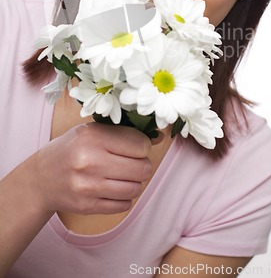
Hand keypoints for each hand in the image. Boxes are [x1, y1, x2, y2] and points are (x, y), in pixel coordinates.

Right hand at [32, 123, 152, 214]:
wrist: (42, 178)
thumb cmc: (74, 148)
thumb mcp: (94, 131)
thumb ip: (126, 132)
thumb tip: (160, 136)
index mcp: (93, 136)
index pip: (141, 144)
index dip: (143, 146)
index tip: (134, 147)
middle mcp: (90, 161)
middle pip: (142, 168)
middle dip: (142, 165)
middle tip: (132, 163)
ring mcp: (88, 186)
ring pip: (135, 188)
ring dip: (135, 183)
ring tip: (123, 176)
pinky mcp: (87, 206)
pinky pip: (124, 205)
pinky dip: (124, 198)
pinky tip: (113, 188)